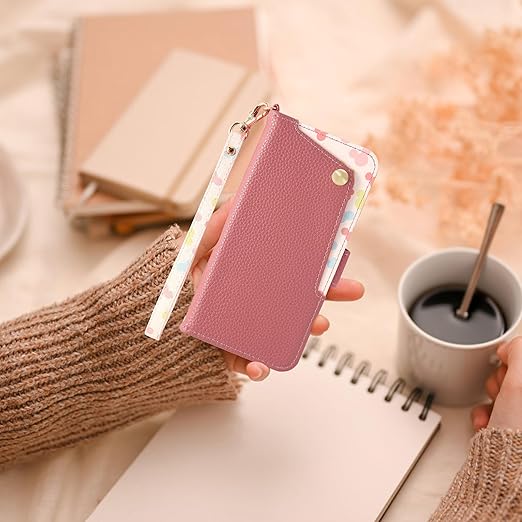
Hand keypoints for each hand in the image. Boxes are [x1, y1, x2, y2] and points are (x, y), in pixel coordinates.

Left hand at [189, 198, 364, 382]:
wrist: (145, 315)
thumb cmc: (172, 279)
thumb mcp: (195, 246)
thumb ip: (215, 225)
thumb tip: (237, 199)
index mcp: (250, 276)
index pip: (290, 269)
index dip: (317, 263)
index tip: (339, 254)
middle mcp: (253, 302)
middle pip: (298, 300)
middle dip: (327, 295)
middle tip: (349, 289)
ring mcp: (245, 327)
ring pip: (284, 331)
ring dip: (304, 331)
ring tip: (316, 325)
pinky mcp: (230, 351)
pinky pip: (249, 362)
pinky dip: (258, 367)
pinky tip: (260, 365)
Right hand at [471, 336, 521, 430]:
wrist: (504, 471)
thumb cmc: (519, 436)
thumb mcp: (521, 383)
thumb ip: (518, 351)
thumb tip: (508, 347)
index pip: (520, 359)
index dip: (512, 361)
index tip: (506, 367)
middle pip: (515, 375)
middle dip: (500, 381)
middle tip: (502, 393)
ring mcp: (521, 418)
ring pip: (504, 393)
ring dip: (490, 399)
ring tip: (494, 410)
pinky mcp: (513, 430)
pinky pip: (496, 411)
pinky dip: (486, 414)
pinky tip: (488, 422)